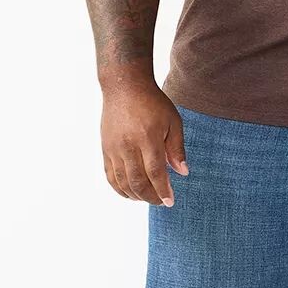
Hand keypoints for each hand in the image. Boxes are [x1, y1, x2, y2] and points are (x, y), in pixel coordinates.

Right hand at [100, 82, 187, 205]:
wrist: (124, 87)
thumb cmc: (152, 102)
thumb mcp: (173, 121)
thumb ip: (177, 148)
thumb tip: (182, 173)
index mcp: (148, 138)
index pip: (155, 172)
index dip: (163, 190)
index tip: (170, 201)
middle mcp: (128, 145)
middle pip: (138, 181)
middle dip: (151, 197)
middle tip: (161, 201)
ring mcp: (114, 148)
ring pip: (123, 182)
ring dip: (136, 195)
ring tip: (148, 198)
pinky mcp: (105, 149)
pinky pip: (110, 176)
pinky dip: (120, 188)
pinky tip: (130, 193)